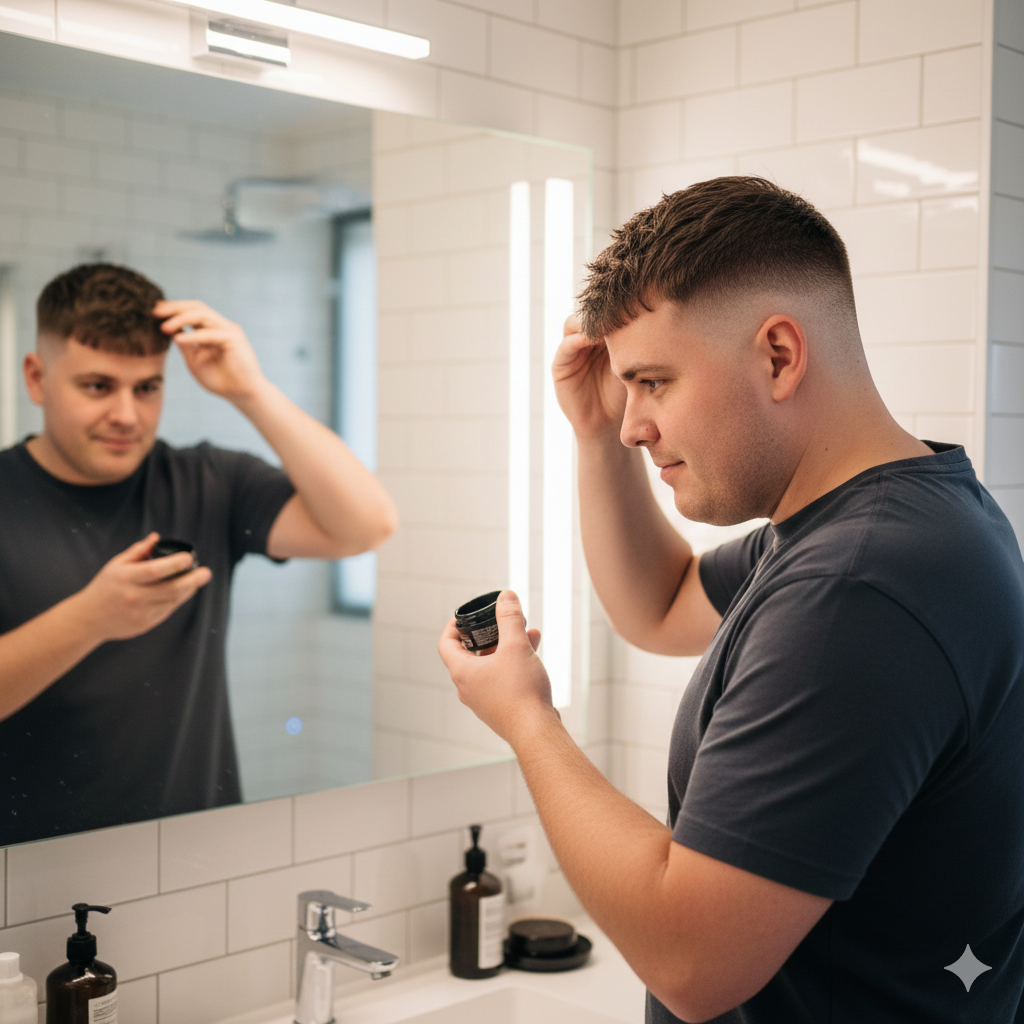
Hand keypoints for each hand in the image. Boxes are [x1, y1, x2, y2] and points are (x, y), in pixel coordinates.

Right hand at [75, 533, 212, 642]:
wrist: (88, 618)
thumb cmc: (104, 587)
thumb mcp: (116, 564)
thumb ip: (138, 551)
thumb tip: (157, 537)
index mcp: (126, 578)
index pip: (156, 570)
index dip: (176, 563)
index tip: (189, 557)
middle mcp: (134, 596)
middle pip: (171, 589)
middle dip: (193, 580)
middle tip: (206, 572)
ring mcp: (140, 613)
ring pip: (173, 601)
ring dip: (189, 590)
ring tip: (197, 580)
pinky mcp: (145, 624)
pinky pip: (168, 611)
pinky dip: (178, 600)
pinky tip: (183, 592)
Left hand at [155, 299, 265, 402]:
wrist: (242, 394)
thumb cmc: (221, 380)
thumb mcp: (194, 361)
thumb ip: (185, 345)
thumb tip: (168, 329)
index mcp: (212, 329)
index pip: (192, 311)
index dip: (173, 309)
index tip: (154, 313)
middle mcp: (221, 326)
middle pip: (197, 307)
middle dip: (175, 307)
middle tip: (155, 312)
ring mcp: (229, 331)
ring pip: (202, 315)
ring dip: (181, 319)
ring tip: (163, 327)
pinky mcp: (234, 339)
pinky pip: (210, 334)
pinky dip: (193, 335)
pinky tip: (178, 339)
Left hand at [438, 591, 555, 745]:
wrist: (536, 731)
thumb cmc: (521, 692)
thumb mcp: (516, 646)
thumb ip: (510, 618)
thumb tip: (505, 597)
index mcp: (463, 672)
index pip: (446, 644)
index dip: (453, 627)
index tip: (465, 617)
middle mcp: (468, 688)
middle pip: (471, 654)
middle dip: (491, 634)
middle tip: (503, 622)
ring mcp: (483, 700)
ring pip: (491, 666)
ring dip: (507, 648)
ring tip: (529, 633)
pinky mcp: (500, 708)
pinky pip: (502, 679)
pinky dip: (513, 664)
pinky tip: (534, 653)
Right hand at [552, 314, 626, 441]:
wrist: (609, 425)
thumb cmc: (626, 396)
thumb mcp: (632, 364)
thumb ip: (630, 341)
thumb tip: (647, 313)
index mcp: (605, 337)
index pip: (606, 312)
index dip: (616, 306)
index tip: (632, 302)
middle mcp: (586, 341)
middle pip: (588, 313)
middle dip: (601, 310)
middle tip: (617, 308)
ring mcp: (572, 351)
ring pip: (574, 323)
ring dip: (588, 322)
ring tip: (606, 325)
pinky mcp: (561, 365)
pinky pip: (566, 346)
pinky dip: (577, 339)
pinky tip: (593, 339)